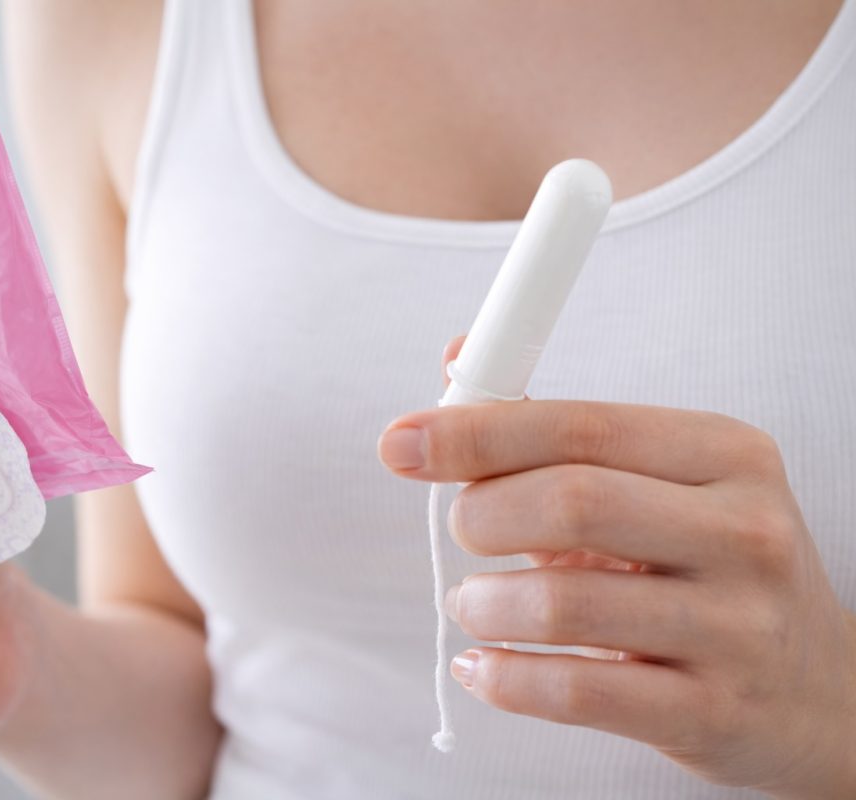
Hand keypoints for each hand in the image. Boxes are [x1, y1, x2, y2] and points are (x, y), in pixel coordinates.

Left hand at [377, 339, 855, 796]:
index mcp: (725, 454)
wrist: (816, 691)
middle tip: (460, 531)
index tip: (401, 443)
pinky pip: (573, 692)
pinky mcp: (710, 711)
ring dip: (482, 603)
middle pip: (570, 502)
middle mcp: (744, 532)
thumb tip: (453, 360)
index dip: (475, 432)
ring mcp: (736, 627)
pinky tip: (482, 665)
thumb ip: (553, 427)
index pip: (580, 427)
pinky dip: (502, 677)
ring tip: (473, 603)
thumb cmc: (709, 568)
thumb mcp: (661, 483)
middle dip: (480, 514)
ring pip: (561, 603)